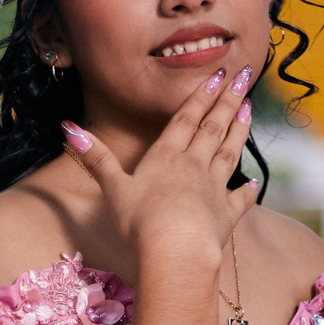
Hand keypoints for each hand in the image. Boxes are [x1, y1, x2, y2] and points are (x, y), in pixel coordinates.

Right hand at [60, 66, 258, 264]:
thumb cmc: (141, 220)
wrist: (176, 249)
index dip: (201, 96)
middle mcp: (194, 166)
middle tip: (244, 77)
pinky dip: (248, 189)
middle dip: (227, 101)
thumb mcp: (113, 187)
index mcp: (166, 156)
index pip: (186, 119)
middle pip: (212, 128)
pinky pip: (240, 198)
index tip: (219, 75)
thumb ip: (96, 158)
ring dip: (240, 131)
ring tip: (249, 110)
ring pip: (229, 153)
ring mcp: (214, 189)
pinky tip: (254, 182)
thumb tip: (69, 128)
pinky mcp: (226, 214)